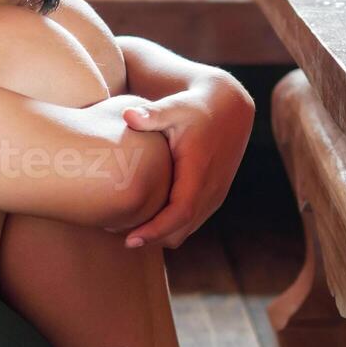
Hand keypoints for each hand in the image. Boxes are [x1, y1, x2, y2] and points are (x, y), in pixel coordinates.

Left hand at [118, 73, 254, 248]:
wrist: (229, 109)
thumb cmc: (195, 108)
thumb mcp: (174, 106)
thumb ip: (152, 113)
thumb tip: (128, 115)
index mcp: (199, 173)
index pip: (179, 214)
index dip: (155, 230)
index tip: (130, 240)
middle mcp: (210, 190)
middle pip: (180, 231)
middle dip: (151, 238)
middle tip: (116, 233)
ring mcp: (214, 196)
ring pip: (185, 230)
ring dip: (160, 234)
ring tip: (127, 227)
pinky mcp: (212, 197)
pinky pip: (190, 222)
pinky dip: (169, 226)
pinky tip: (147, 215)